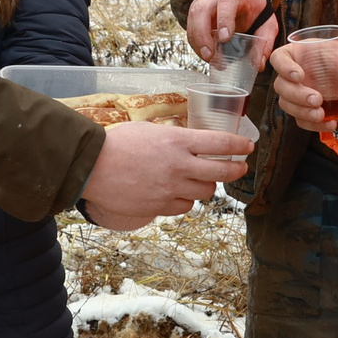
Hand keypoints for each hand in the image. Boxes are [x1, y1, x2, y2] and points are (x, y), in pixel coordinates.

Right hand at [79, 122, 249, 222]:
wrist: (91, 166)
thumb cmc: (117, 143)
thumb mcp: (150, 130)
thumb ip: (174, 138)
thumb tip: (191, 143)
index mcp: (178, 141)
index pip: (220, 144)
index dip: (239, 146)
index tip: (247, 147)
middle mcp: (179, 166)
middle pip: (222, 172)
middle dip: (236, 169)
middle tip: (240, 167)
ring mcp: (170, 189)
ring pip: (206, 192)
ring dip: (208, 186)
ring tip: (202, 180)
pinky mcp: (160, 206)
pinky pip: (185, 207)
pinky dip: (186, 201)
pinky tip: (179, 194)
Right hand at [186, 0, 272, 67]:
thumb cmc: (255, 10)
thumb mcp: (267, 22)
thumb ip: (265, 40)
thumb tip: (258, 63)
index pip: (227, 1)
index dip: (224, 19)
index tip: (225, 38)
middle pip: (201, 9)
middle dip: (202, 33)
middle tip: (209, 54)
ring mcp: (202, 4)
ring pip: (192, 19)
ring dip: (197, 41)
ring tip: (208, 58)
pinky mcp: (195, 15)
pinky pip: (191, 29)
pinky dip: (196, 44)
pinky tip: (206, 55)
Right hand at [269, 42, 337, 130]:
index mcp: (302, 54)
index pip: (280, 57)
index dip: (284, 67)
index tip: (299, 76)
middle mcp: (296, 73)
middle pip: (281, 85)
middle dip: (296, 95)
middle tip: (317, 100)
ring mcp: (299, 93)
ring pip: (286, 104)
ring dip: (301, 111)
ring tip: (321, 115)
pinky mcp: (306, 110)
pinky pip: (301, 120)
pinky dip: (313, 125)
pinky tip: (330, 124)